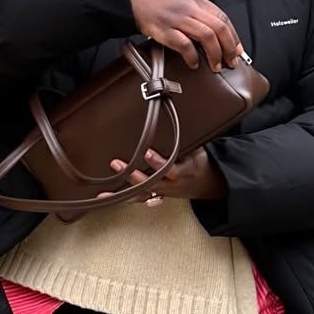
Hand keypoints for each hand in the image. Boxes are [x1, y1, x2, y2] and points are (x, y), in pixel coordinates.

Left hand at [104, 146, 226, 202]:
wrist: (209, 184)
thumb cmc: (199, 161)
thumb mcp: (197, 148)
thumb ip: (184, 138)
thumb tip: (172, 114)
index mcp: (184, 170)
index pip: (170, 168)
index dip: (158, 162)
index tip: (146, 152)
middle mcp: (171, 184)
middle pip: (151, 183)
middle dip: (133, 175)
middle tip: (116, 164)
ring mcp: (163, 192)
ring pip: (142, 194)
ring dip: (123, 192)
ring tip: (104, 192)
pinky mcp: (156, 195)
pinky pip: (138, 199)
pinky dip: (123, 199)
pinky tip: (107, 199)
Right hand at [127, 0, 242, 71]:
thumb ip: (195, 7)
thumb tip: (211, 27)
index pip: (222, 16)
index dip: (233, 35)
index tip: (237, 49)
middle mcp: (189, 7)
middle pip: (219, 28)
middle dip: (229, 48)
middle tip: (232, 62)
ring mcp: (176, 18)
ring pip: (206, 36)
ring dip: (215, 54)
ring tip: (216, 66)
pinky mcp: (162, 30)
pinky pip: (184, 44)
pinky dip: (192, 56)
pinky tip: (194, 63)